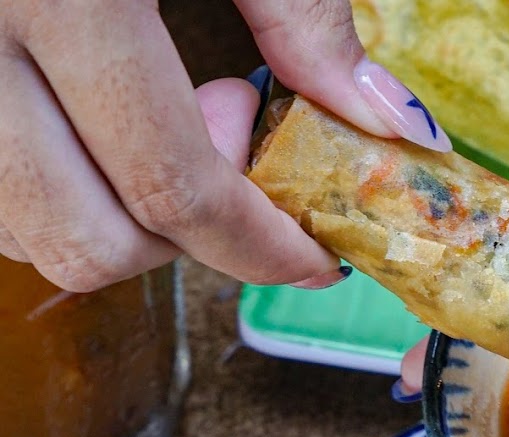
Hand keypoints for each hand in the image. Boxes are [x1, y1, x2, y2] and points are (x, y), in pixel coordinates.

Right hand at [0, 0, 449, 291]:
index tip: (317, 253)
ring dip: (112, 219)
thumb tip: (384, 122)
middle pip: (86, 239)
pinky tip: (86, 116)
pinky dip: (48, 188)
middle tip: (229, 147)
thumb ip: (299, 8)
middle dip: (185, 241)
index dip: (260, 247)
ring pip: (20, 231)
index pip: (169, 186)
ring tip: (153, 118)